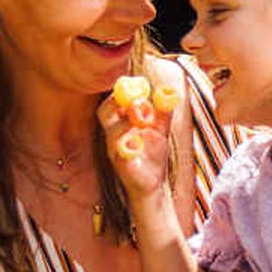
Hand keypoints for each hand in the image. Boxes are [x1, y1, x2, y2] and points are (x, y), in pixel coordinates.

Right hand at [100, 89, 176, 203]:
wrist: (154, 184)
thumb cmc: (153, 157)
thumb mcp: (160, 131)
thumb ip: (163, 114)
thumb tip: (167, 95)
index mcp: (121, 124)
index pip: (112, 103)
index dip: (122, 92)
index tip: (139, 87)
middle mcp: (113, 136)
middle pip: (104, 112)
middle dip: (120, 103)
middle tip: (138, 102)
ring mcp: (115, 151)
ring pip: (111, 132)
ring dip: (127, 123)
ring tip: (144, 122)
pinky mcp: (122, 165)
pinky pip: (121, 153)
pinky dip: (131, 145)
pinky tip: (141, 144)